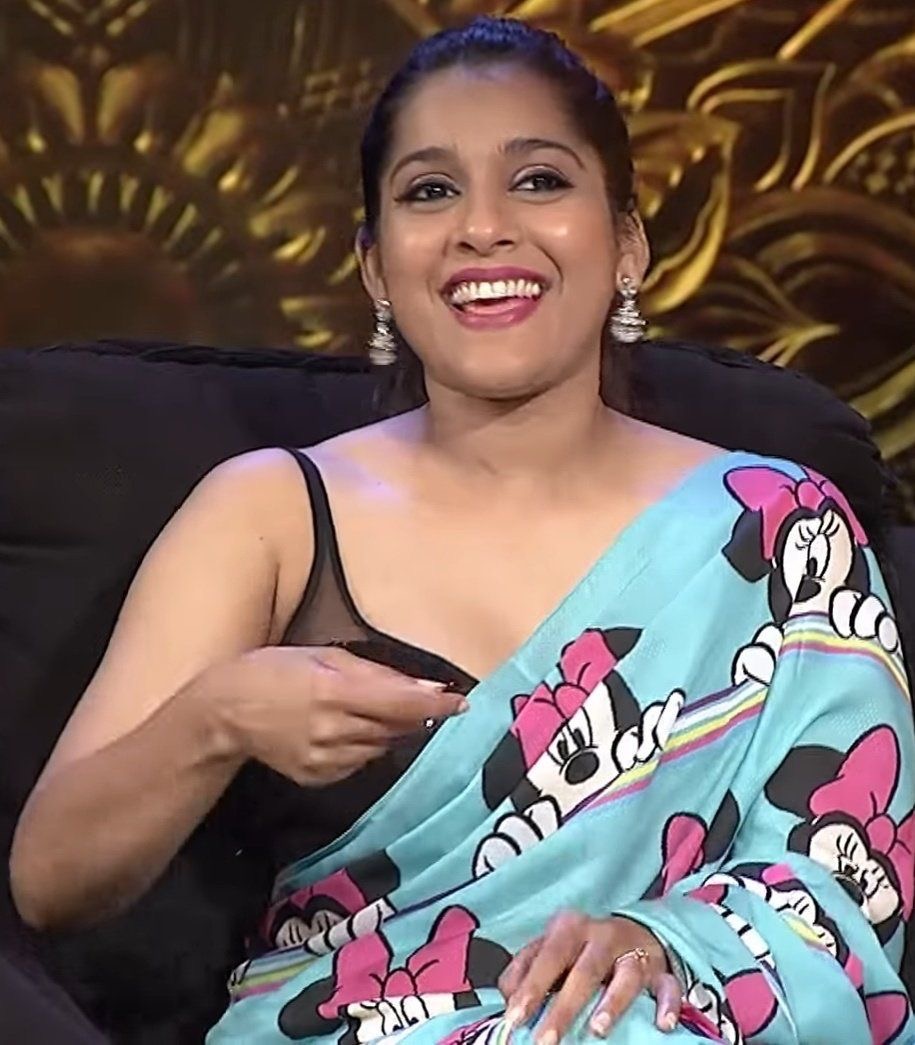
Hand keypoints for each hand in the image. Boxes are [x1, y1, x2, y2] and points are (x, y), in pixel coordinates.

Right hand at [211, 645, 467, 785]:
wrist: (224, 714)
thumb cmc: (273, 670)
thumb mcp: (322, 656)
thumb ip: (374, 673)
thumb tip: (422, 686)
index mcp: (335, 692)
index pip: (403, 704)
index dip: (436, 706)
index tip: (462, 703)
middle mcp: (334, 731)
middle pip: (396, 728)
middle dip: (417, 716)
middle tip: (432, 703)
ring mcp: (326, 761)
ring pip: (381, 747)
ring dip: (391, 730)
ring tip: (376, 710)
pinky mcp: (318, 779)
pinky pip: (359, 763)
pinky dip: (365, 746)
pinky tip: (349, 730)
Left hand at [500, 911, 681, 1041]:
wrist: (635, 930)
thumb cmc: (582, 948)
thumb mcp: (551, 948)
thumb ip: (525, 968)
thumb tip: (507, 997)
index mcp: (571, 929)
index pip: (548, 956)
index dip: (531, 987)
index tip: (515, 1017)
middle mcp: (603, 936)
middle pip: (583, 971)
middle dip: (564, 1008)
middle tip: (546, 1040)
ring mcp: (634, 952)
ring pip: (626, 976)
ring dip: (612, 1002)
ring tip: (598, 1029)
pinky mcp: (661, 971)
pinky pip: (668, 986)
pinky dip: (667, 1005)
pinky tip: (662, 1024)